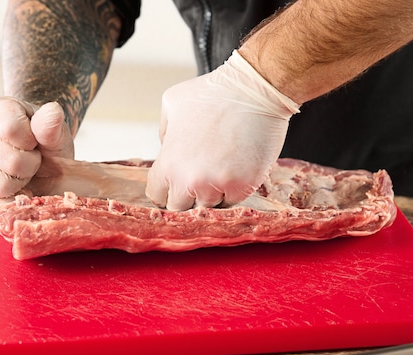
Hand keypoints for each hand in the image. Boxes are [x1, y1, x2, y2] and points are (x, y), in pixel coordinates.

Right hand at [0, 98, 73, 216]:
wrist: (38, 154)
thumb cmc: (46, 141)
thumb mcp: (55, 131)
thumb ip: (52, 125)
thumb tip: (53, 112)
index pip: (9, 128)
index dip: (29, 142)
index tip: (34, 142)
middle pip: (6, 162)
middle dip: (28, 166)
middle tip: (33, 160)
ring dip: (18, 185)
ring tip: (23, 173)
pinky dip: (9, 202)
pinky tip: (17, 187)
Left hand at [145, 50, 299, 210]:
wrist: (254, 90)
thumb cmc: (214, 93)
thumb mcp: (172, 105)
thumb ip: (164, 135)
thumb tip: (166, 152)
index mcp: (169, 164)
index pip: (157, 195)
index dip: (166, 189)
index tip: (176, 183)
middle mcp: (190, 180)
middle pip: (181, 208)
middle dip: (187, 195)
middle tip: (200, 177)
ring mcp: (218, 185)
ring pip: (208, 207)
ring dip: (212, 193)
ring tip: (221, 167)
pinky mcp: (243, 186)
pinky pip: (233, 202)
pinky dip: (234, 189)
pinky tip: (237, 166)